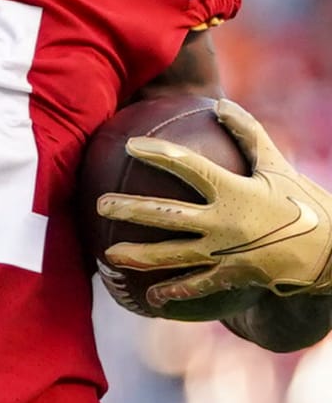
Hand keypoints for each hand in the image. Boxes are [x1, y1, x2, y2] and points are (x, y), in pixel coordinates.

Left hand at [100, 99, 331, 305]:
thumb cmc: (302, 202)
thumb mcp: (277, 165)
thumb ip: (248, 134)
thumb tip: (219, 104)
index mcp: (235, 190)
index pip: (188, 166)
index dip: (159, 154)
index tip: (130, 145)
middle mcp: (225, 222)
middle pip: (167, 214)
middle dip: (130, 209)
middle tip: (100, 204)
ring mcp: (227, 253)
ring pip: (173, 255)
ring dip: (138, 256)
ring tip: (108, 254)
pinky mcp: (233, 277)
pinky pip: (197, 286)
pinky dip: (173, 291)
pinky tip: (150, 298)